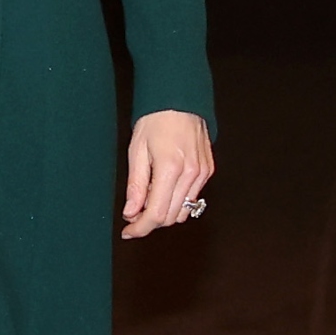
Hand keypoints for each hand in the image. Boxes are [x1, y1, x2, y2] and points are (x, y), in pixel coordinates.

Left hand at [121, 109, 213, 238]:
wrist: (179, 102)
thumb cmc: (154, 122)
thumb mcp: (136, 151)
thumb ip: (135, 185)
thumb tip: (131, 212)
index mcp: (170, 169)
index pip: (157, 213)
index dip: (141, 227)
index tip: (127, 232)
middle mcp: (191, 175)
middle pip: (171, 216)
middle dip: (150, 222)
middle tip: (131, 217)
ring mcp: (203, 174)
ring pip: (184, 211)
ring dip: (164, 214)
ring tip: (145, 202)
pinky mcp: (208, 172)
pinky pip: (193, 198)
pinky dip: (176, 202)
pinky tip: (162, 192)